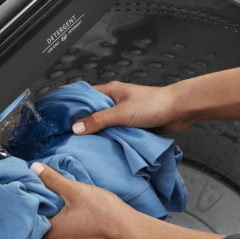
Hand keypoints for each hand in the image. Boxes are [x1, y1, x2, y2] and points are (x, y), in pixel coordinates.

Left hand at [31, 162, 223, 238]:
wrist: (127, 227)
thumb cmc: (103, 213)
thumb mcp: (74, 190)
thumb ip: (52, 179)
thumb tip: (35, 168)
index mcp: (49, 232)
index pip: (27, 214)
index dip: (27, 197)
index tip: (27, 184)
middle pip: (38, 219)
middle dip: (39, 202)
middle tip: (39, 185)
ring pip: (50, 223)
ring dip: (51, 208)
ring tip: (53, 191)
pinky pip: (61, 227)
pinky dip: (61, 215)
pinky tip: (67, 203)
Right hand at [71, 81, 195, 134]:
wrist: (179, 111)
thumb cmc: (155, 104)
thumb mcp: (121, 113)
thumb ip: (99, 120)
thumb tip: (77, 127)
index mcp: (110, 91)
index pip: (85, 97)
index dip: (72, 106)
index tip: (60, 118)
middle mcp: (116, 101)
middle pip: (93, 113)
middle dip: (84, 124)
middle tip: (71, 136)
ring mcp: (124, 114)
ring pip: (105, 125)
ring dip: (100, 134)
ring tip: (87, 144)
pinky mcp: (132, 125)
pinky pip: (117, 133)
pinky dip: (112, 139)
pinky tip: (106, 147)